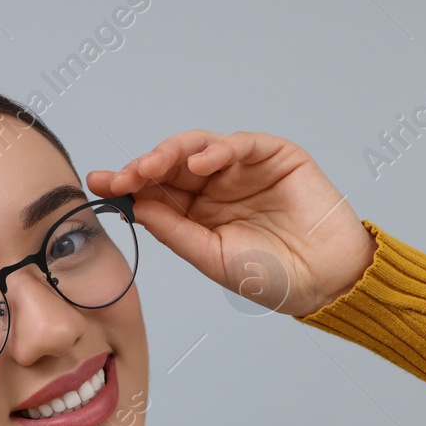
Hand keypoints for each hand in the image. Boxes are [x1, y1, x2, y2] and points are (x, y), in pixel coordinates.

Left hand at [86, 129, 375, 315]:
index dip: (127, 185)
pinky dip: (218, 148)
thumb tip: (135, 205)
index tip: (100, 183)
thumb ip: (175, 231)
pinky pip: (240, 144)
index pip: (155, 191)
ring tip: (152, 165)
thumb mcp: (212, 258)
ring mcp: (243, 169)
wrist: (325, 280)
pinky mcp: (274, 156)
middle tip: (122, 175)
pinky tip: (200, 161)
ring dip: (171, 152)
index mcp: (197, 213)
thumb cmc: (272, 277)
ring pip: (198, 148)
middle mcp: (216, 187)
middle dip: (143, 166)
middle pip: (171, 165)